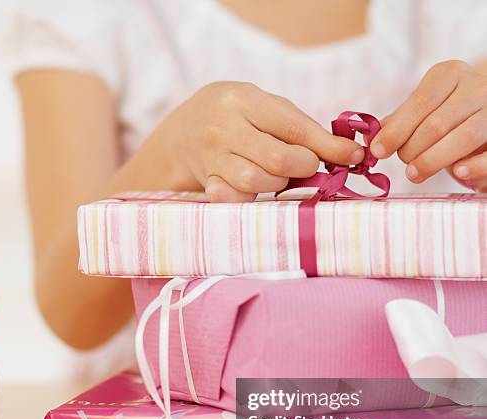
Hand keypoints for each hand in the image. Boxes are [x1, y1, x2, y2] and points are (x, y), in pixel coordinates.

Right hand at [160, 81, 363, 201]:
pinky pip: (235, 198)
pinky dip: (253, 197)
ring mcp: (211, 158)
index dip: (327, 146)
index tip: (353, 156)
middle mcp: (223, 128)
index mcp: (244, 100)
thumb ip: (301, 128)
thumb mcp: (264, 108)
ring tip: (279, 174)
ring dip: (278, 183)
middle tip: (306, 166)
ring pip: (256, 182)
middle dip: (302, 167)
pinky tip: (254, 187)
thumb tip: (349, 153)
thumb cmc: (237, 117)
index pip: (293, 127)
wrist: (183, 131)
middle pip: (277, 159)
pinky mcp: (206, 182)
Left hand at [370, 60, 486, 191]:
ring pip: (466, 136)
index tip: (378, 151)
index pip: (420, 102)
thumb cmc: (445, 110)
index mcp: (449, 75)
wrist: (485, 105)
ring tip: (415, 173)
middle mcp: (477, 87)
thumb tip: (370, 138)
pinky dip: (474, 166)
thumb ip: (397, 122)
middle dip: (412, 149)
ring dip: (434, 160)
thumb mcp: (421, 107)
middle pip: (438, 123)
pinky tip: (457, 173)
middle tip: (403, 165)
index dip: (396, 130)